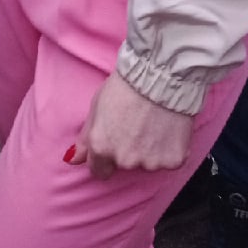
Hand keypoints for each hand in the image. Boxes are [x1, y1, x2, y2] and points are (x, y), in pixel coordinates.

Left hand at [68, 70, 193, 180]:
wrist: (160, 75)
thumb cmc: (126, 86)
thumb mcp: (96, 107)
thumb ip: (85, 138)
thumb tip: (73, 160)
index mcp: (101, 147)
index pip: (99, 171)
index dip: (105, 157)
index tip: (115, 142)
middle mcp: (124, 160)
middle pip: (124, 165)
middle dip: (128, 150)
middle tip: (135, 125)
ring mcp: (150, 163)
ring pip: (147, 163)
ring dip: (149, 150)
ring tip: (152, 123)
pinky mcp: (173, 160)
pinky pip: (169, 160)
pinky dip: (169, 148)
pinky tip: (167, 128)